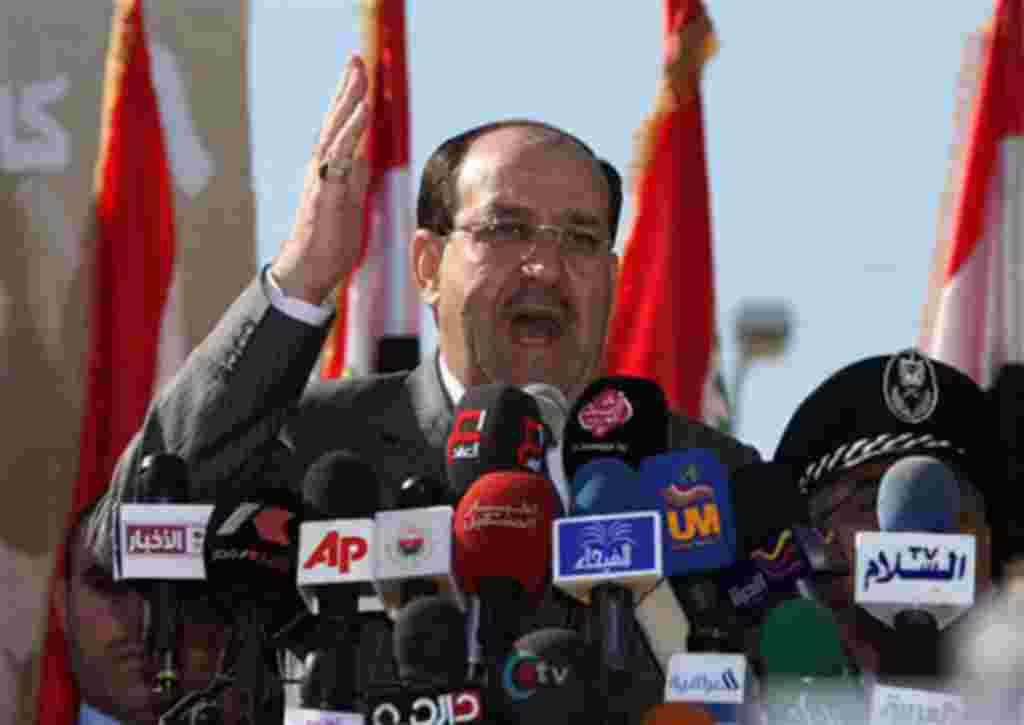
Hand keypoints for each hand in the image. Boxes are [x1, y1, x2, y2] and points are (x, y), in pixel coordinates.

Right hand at [271, 54, 371, 304]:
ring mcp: (320, 178)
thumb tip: (361, 160)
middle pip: (334, 121)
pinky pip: (339, 153)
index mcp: (329, 172)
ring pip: (334, 130)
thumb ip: (354, 181)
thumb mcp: (349, 206)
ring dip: (347, 99)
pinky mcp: (324, 190)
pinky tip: (362, 109)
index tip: (359, 76)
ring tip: (359, 72)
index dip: (349, 103)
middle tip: (356, 59)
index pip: (340, 130)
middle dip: (346, 89)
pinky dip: (351, 128)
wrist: (309, 272)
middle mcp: (320, 168)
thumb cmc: (328, 244)